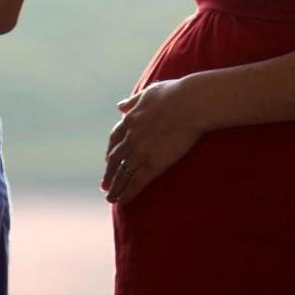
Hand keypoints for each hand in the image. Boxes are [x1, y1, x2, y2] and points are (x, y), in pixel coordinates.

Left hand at [102, 79, 202, 204]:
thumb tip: (120, 106)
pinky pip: (135, 182)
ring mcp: (140, 152)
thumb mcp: (149, 93)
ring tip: (110, 198)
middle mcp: (131, 138)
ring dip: (115, 188)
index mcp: (130, 120)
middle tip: (104, 185)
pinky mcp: (153, 164)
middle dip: (108, 174)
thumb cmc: (175, 94)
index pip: (115, 139)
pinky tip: (122, 201)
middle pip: (114, 160)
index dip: (110, 151)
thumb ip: (133, 102)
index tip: (107, 160)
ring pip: (122, 174)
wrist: (190, 103)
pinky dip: (127, 193)